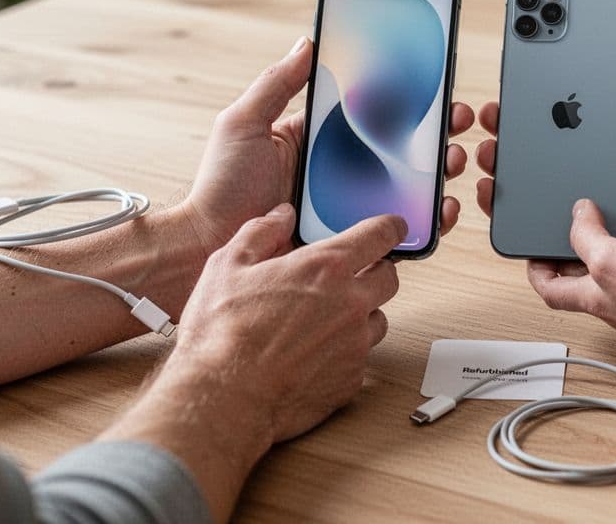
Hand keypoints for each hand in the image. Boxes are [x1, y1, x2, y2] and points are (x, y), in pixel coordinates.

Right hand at [167, 203, 402, 445]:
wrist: (225, 398)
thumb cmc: (222, 334)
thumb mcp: (227, 266)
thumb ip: (260, 233)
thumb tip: (280, 216)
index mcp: (325, 268)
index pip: (379, 235)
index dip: (390, 228)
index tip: (394, 228)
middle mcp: (350, 304)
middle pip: (390, 278)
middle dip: (377, 272)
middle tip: (351, 276)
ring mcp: (355, 345)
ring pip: (378, 320)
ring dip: (361, 315)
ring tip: (325, 319)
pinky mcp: (351, 380)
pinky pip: (361, 358)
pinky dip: (346, 352)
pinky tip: (314, 355)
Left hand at [183, 36, 473, 254]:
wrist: (208, 247)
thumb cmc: (220, 187)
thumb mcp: (243, 123)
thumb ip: (277, 83)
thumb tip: (308, 41)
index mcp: (318, 138)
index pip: (369, 111)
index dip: (403, 97)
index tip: (431, 80)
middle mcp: (339, 171)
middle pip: (398, 147)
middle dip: (435, 131)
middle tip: (456, 118)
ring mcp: (349, 208)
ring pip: (407, 188)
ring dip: (439, 172)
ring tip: (455, 159)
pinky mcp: (354, 243)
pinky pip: (399, 232)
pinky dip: (429, 220)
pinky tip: (444, 208)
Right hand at [475, 64, 615, 243]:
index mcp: (612, 167)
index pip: (571, 136)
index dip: (544, 117)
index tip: (521, 98)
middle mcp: (590, 196)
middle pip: (542, 164)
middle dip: (512, 141)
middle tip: (494, 121)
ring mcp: (575, 227)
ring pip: (528, 199)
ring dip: (502, 177)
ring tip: (489, 157)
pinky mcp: (563, 257)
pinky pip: (528, 240)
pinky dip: (507, 225)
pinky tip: (496, 202)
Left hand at [539, 200, 615, 357]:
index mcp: (606, 265)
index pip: (578, 233)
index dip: (579, 215)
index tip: (584, 207)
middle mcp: (603, 295)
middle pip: (552, 289)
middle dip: (540, 272)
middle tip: (537, 257)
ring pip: (575, 302)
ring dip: (567, 285)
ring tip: (569, 267)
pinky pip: (602, 309)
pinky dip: (598, 293)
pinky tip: (614, 281)